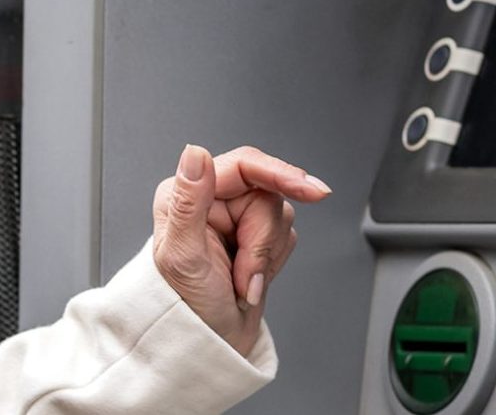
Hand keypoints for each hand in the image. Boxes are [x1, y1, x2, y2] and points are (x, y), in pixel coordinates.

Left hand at [150, 145, 329, 354]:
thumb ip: (188, 202)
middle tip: (244, 274)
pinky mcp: (257, 236)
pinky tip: (250, 280)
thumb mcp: (182, 256)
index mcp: (185, 194)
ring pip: (281, 217)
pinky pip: (286, 237)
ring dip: (265, 257)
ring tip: (241, 282)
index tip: (313, 190)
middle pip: (268, 195)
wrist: (209, 341)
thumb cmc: (186, 305)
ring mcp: (236, 218)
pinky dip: (272, 264)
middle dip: (261, 240)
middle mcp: (210, 199)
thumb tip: (195, 153)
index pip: (243, 166)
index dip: (281, 174)